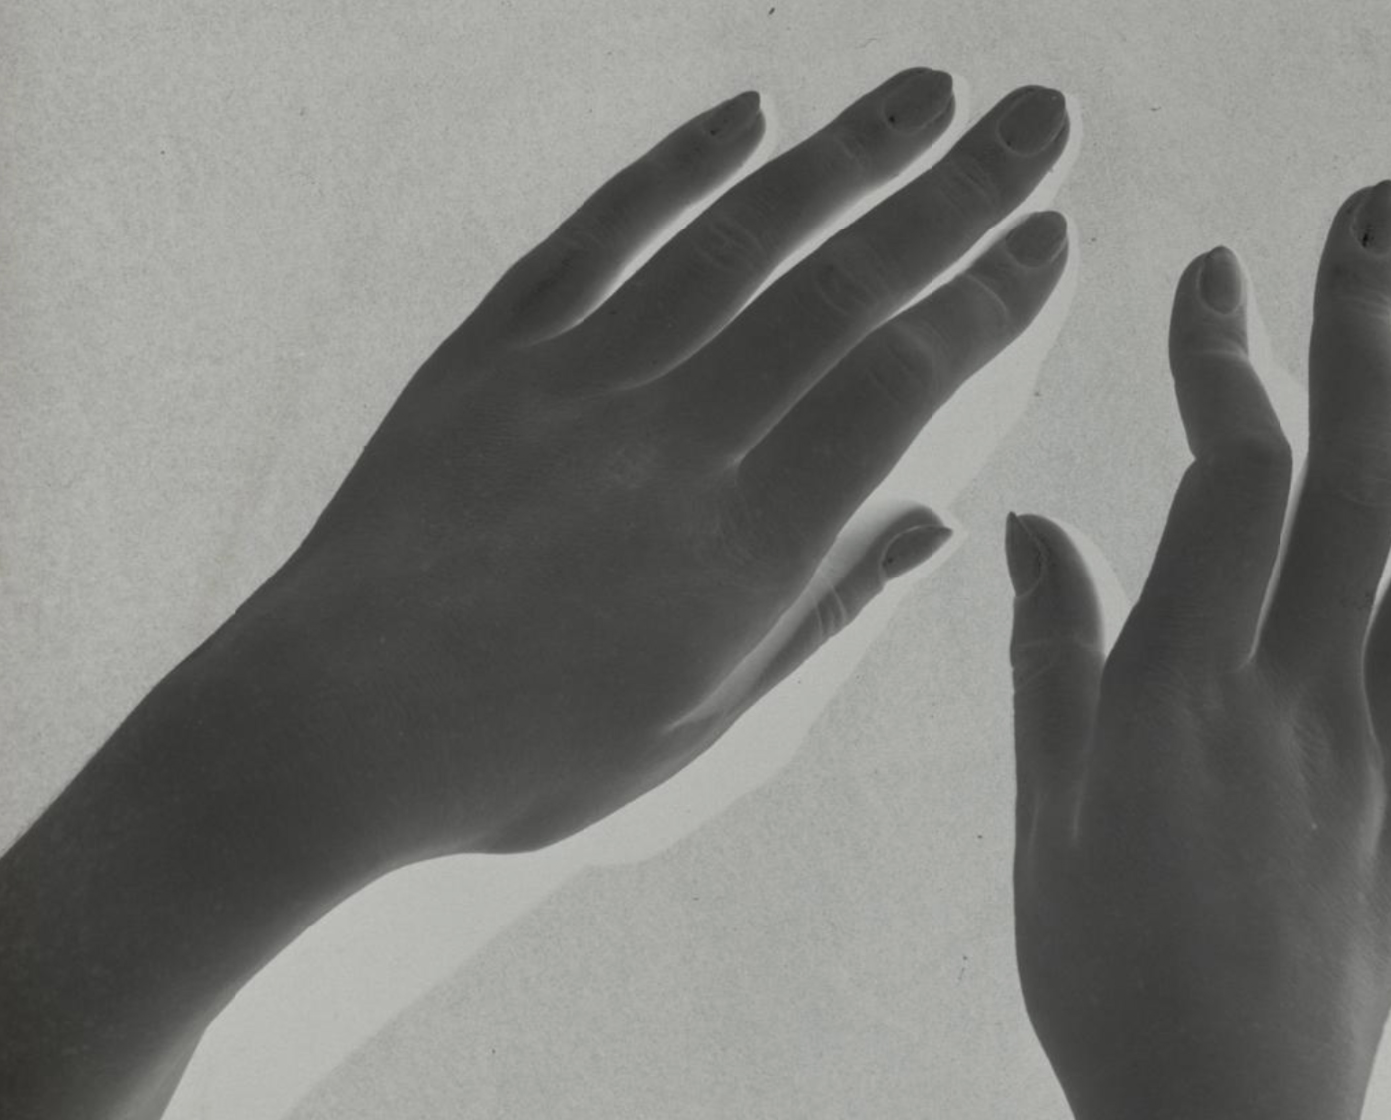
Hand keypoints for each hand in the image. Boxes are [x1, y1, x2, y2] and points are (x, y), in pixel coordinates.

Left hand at [204, 69, 1071, 868]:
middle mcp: (677, 441)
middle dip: (957, 195)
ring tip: (929, 91)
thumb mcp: (703, 725)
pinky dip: (676, 168)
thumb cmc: (531, 758)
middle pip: (840, 289)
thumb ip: (822, 613)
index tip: (1053, 236)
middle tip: (1044, 118)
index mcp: (745, 548)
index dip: (985, 304)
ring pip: (736, 241)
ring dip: (843, 156)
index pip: (897, 390)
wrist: (336, 731)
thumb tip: (934, 523)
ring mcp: (578, 384)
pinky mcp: (491, 356)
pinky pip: (598, 236)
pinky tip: (749, 114)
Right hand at [1003, 182, 1390, 1119]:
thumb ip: (1050, 670)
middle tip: (1373, 220)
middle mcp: (1306, 707)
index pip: (1232, 478)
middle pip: (1358, 485)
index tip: (1211, 276)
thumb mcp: (1043, 825)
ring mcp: (1389, 770)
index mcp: (1188, 696)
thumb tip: (1034, 533)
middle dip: (1362, 337)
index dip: (1227, 361)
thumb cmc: (1101, 994)